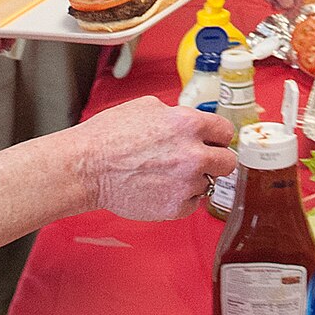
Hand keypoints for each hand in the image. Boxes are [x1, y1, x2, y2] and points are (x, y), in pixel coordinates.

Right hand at [74, 95, 234, 220]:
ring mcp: (187, 183)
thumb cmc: (108, 137)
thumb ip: (178, 115)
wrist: (86, 168)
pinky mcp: (176, 206)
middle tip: (198, 161)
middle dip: (215, 160)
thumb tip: (192, 123)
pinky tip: (160, 188)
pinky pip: (193, 203)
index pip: (226, 132)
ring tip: (166, 175)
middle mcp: (193, 154)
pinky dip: (181, 198)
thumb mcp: (147, 107)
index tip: (213, 142)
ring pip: (208, 184)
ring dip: (194, 180)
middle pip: (227, 162)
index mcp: (189, 124)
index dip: (217, 137)